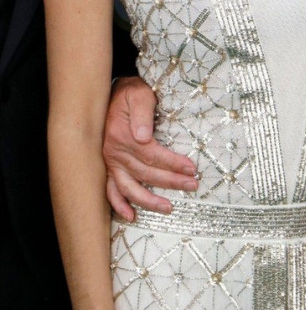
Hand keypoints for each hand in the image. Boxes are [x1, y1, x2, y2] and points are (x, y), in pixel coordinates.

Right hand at [104, 77, 197, 220]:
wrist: (110, 93)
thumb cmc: (130, 93)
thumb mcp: (138, 95)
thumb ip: (142, 113)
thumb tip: (145, 136)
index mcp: (123, 136)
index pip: (153, 155)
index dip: (173, 164)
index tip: (192, 169)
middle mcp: (115, 152)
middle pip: (146, 173)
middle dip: (171, 181)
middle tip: (192, 186)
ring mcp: (111, 162)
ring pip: (129, 187)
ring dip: (148, 200)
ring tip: (168, 208)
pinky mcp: (109, 166)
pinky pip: (111, 190)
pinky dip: (119, 204)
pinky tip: (131, 216)